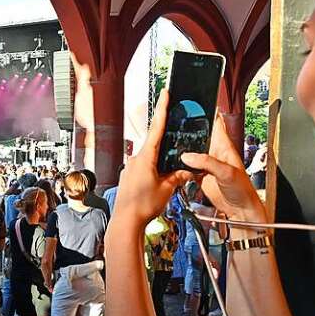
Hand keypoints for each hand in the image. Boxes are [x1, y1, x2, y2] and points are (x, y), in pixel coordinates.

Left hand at [112, 89, 194, 227]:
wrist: (126, 221)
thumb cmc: (143, 206)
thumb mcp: (167, 189)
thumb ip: (178, 177)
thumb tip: (188, 171)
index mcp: (146, 157)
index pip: (157, 128)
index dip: (162, 109)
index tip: (165, 93)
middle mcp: (136, 159)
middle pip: (155, 145)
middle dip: (168, 145)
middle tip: (177, 144)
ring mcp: (131, 168)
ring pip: (151, 159)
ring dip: (162, 163)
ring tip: (170, 175)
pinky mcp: (129, 177)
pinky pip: (145, 169)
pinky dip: (155, 172)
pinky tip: (160, 182)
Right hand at [180, 115, 265, 223]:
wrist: (240, 210)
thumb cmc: (243, 190)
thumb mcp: (226, 173)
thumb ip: (207, 162)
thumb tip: (188, 156)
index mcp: (224, 146)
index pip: (216, 123)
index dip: (207, 111)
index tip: (196, 102)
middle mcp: (214, 152)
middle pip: (200, 134)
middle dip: (189, 128)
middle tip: (175, 121)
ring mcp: (207, 163)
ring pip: (192, 150)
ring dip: (183, 146)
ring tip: (170, 140)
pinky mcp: (200, 175)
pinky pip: (188, 165)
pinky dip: (180, 164)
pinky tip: (174, 162)